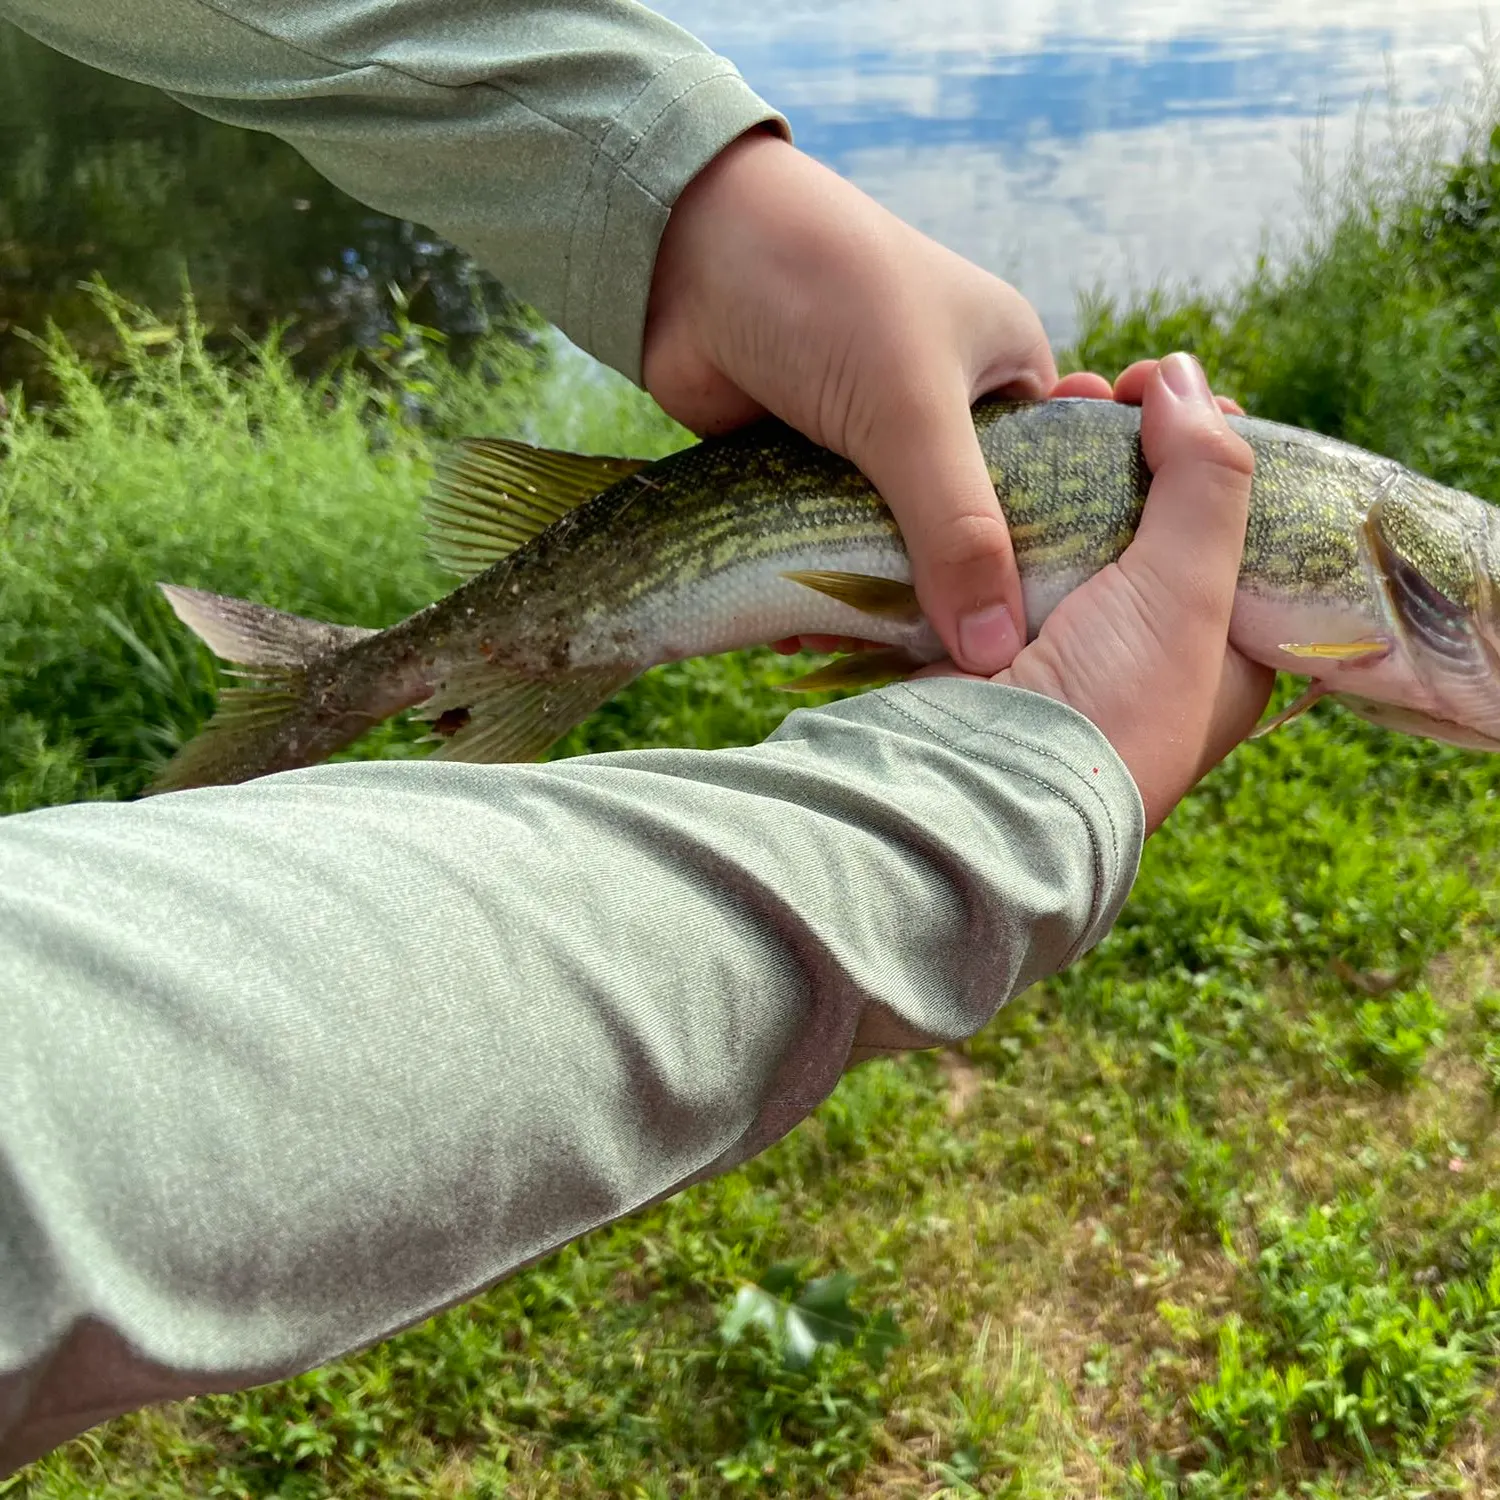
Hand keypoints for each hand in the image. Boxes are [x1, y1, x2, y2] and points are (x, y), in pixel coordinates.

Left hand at [643, 129, 1056, 675]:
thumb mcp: (912, 412)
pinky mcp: (808, 462)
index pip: (1053, 488)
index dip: (1042, 564)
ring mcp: (874, 438)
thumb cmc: (830, 293)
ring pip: (892, 544)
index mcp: (1006, 372)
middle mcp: (949, 409)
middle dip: (948, 597)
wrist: (687, 249)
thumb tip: (994, 649)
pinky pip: (826, 541)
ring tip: (863, 663)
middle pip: (966, 531)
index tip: (1029, 642)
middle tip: (939, 673)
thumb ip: (957, 532)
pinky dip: (818, 582)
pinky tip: (805, 631)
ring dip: (874, 600)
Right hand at [923, 354, 1273, 831]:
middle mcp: (1139, 645)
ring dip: (1052, 465)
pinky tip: (985, 452)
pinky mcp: (985, 633)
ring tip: (1038, 403)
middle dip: (1119, 448)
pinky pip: (997, 550)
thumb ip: (1204, 480)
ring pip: (1063, 526)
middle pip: (1139, 518)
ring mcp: (1057, 640)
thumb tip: (1185, 375)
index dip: (1206, 452)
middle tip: (1093, 388)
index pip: (1228, 527)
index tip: (1166, 394)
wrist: (981, 787)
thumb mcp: (1189, 590)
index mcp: (1215, 650)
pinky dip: (993, 502)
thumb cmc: (1112, 705)